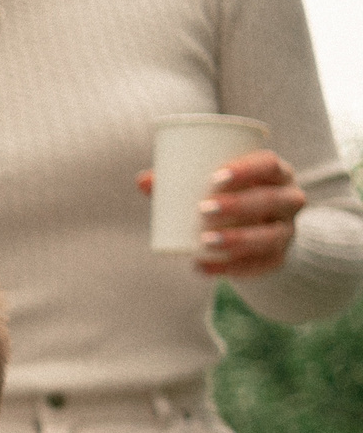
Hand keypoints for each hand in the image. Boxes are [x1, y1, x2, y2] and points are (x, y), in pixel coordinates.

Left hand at [135, 150, 304, 276]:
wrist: (258, 233)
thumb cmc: (230, 199)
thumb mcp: (212, 188)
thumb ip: (179, 182)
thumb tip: (143, 181)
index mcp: (277, 175)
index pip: (270, 164)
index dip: (247, 169)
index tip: (215, 177)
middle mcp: (289, 200)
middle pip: (271, 200)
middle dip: (239, 205)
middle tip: (203, 209)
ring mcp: (286, 231)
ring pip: (269, 236)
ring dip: (237, 239)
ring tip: (204, 241)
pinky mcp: (278, 258)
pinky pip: (260, 266)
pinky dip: (231, 268)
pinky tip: (204, 267)